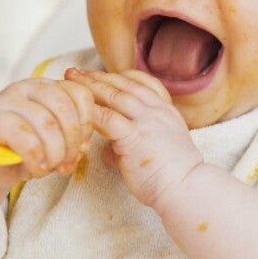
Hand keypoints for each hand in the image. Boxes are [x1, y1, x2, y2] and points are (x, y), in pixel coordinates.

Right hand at [0, 77, 93, 190]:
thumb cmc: (26, 151)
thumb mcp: (57, 142)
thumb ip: (73, 139)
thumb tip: (83, 147)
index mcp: (48, 88)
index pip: (79, 93)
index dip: (87, 123)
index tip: (84, 147)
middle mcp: (27, 88)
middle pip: (64, 107)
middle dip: (72, 141)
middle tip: (68, 163)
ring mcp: (6, 101)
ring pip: (46, 122)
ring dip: (55, 152)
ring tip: (51, 168)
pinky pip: (24, 136)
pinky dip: (36, 157)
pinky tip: (37, 169)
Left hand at [65, 68, 202, 209]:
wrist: (186, 187)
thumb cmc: (173, 175)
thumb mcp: (158, 149)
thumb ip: (134, 143)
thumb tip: (112, 152)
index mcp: (166, 111)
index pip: (144, 83)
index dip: (120, 76)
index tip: (101, 74)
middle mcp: (158, 111)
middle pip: (125, 84)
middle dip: (98, 76)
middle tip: (76, 71)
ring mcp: (148, 121)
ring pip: (115, 95)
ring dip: (91, 86)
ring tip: (71, 80)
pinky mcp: (135, 136)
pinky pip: (107, 118)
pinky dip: (90, 111)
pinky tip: (76, 108)